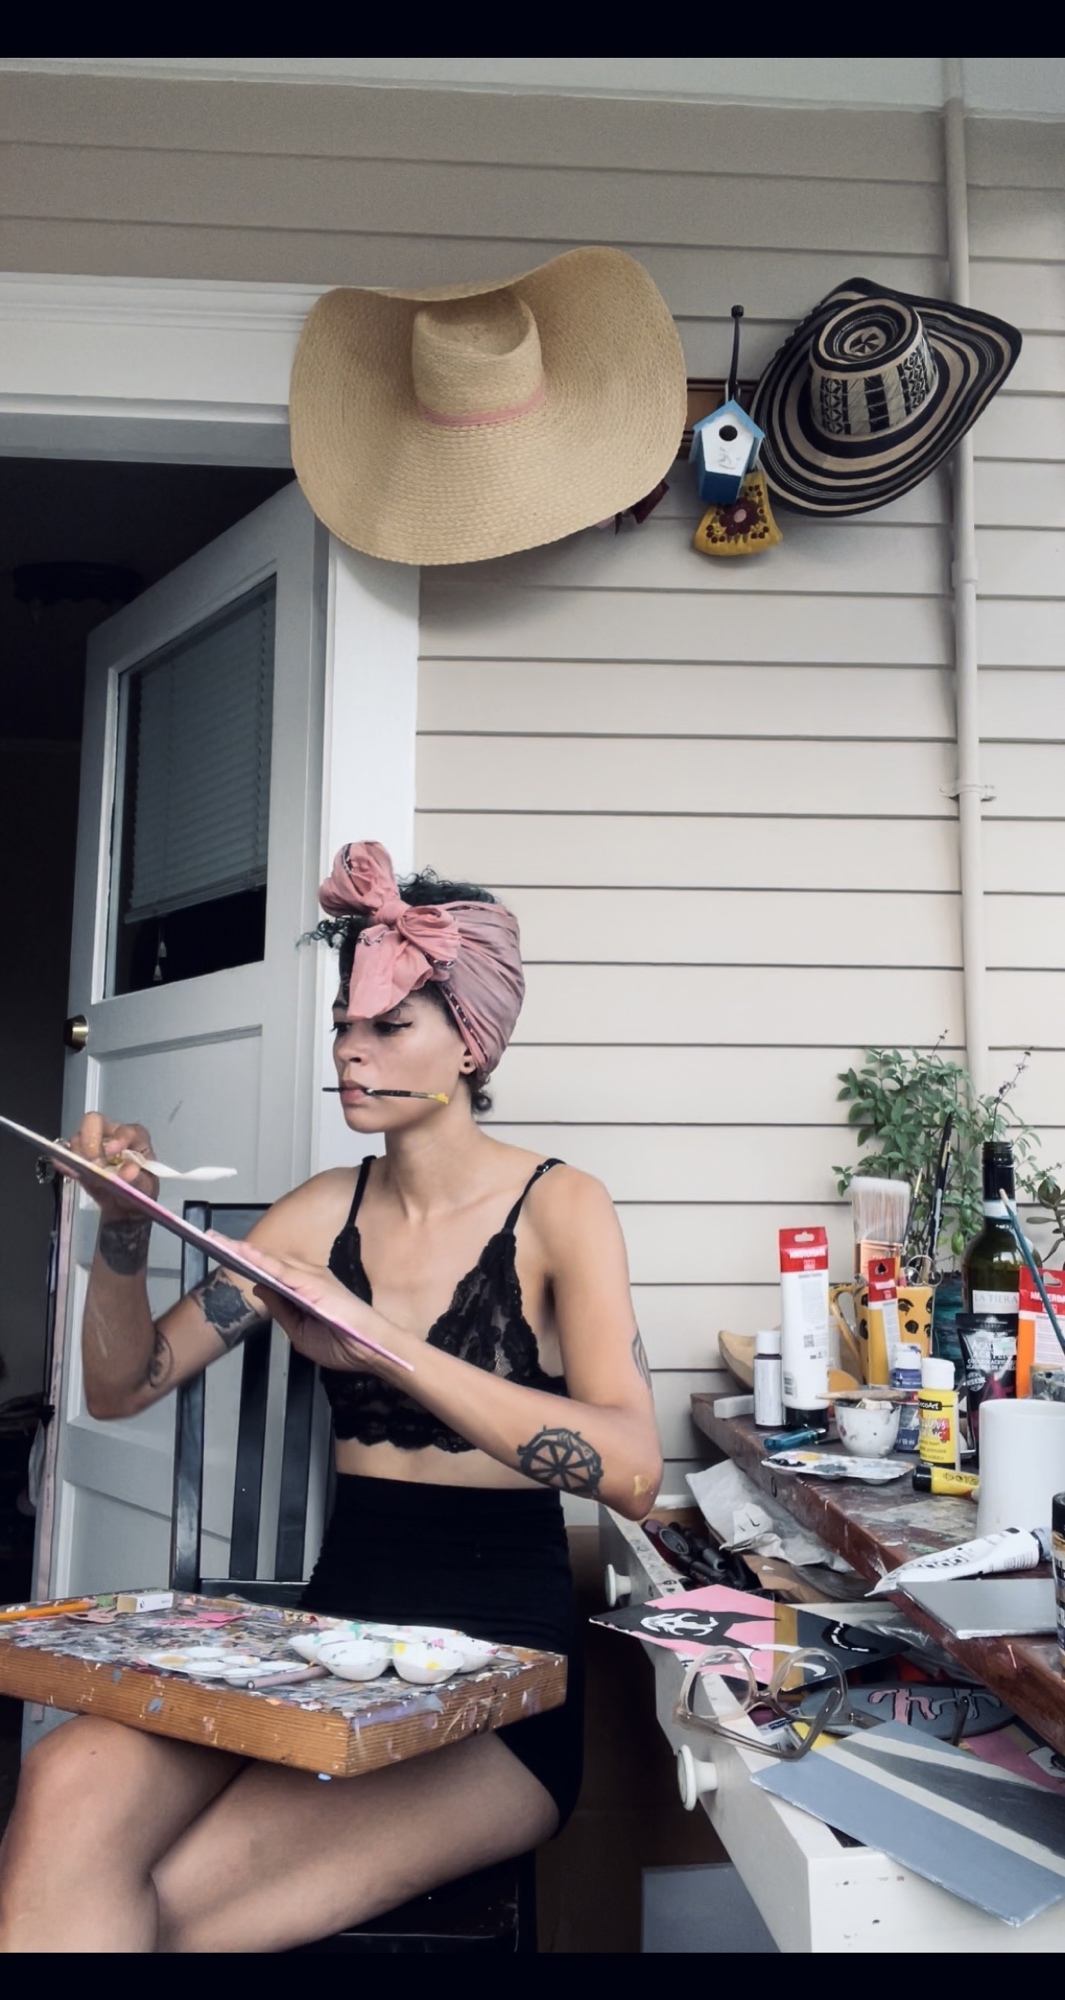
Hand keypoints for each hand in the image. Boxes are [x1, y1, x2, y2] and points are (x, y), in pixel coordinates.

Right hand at [67, 1114, 159, 1212]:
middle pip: (94, 1122)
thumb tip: (128, 1172)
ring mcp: (93, 1144)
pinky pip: (66, 1154)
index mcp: (134, 1137)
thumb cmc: (140, 1189)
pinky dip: (65, 1162)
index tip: (112, 1152)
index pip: (125, 1130)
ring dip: (79, 1155)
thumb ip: (139, 1179)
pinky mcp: (79, 1158)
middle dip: (90, 1140)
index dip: (119, 1138)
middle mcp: (112, 1135)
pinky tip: (66, 1168)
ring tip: (88, 1173)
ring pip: (78, 1138)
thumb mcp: (146, 1187)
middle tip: (94, 1162)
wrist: (125, 1206)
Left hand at [207, 1234, 406, 1374]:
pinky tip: (243, 1253)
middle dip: (239, 1249)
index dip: (250, 1259)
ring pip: (272, 1260)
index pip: (273, 1270)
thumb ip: (281, 1309)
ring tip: (218, 1241)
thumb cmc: (344, 1344)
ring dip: (244, 1250)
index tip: (226, 1251)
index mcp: (307, 1288)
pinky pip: (282, 1270)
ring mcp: (312, 1278)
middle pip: (269, 1259)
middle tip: (211, 1238)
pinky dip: (261, 1260)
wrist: (373, 1352)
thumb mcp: (301, 1333)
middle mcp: (309, 1277)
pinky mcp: (314, 1284)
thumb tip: (260, 1286)